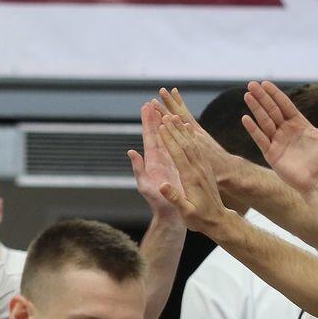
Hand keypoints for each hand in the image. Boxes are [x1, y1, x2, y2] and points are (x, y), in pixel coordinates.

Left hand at [129, 100, 181, 221]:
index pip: (150, 137)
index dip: (148, 122)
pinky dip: (182, 138)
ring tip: (169, 110)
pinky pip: (181, 149)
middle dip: (156, 118)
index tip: (147, 106)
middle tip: (155, 102)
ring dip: (169, 125)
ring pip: (169, 140)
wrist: (171, 216)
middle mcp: (160, 160)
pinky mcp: (179, 168)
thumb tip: (131, 152)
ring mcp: (170, 163)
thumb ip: (138, 170)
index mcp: (152, 162)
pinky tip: (186, 130)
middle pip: (158, 135)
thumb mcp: (145, 187)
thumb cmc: (158, 204)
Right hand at [156, 118, 232, 236]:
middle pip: (184, 144)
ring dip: (182, 129)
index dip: (169, 139)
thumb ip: (175, 198)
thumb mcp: (187, 213)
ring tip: (174, 115)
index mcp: (191, 178)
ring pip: (191, 143)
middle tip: (164, 113)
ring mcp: (203, 168)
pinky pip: (197, 148)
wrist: (219, 221)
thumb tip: (163, 186)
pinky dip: (190, 136)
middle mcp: (198, 169)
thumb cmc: (200, 219)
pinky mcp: (206, 169)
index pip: (178, 154)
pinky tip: (187, 128)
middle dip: (173, 128)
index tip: (161, 126)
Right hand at [242, 80, 317, 194]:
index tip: (265, 83)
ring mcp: (278, 142)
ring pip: (264, 122)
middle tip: (251, 84)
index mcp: (298, 124)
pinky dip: (253, 129)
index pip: (284, 105)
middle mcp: (286, 131)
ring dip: (256, 109)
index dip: (275, 94)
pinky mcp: (272, 154)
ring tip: (247, 96)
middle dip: (262, 98)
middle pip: (272, 110)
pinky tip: (245, 118)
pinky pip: (261, 139)